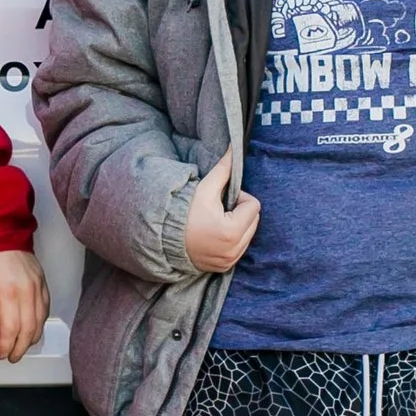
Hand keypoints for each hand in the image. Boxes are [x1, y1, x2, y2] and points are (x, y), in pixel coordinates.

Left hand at [0, 249, 49, 363]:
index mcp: (8, 293)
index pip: (11, 329)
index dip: (5, 345)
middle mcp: (27, 291)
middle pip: (29, 329)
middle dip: (20, 347)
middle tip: (11, 356)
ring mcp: (37, 286)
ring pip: (40, 320)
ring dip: (32, 338)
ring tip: (22, 348)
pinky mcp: (42, 281)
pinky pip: (46, 307)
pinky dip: (41, 322)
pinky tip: (34, 329)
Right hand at [181, 149, 259, 274]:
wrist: (162, 238)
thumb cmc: (183, 212)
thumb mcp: (204, 188)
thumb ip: (224, 170)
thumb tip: (234, 148)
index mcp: (232, 231)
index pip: (254, 206)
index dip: (239, 198)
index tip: (221, 200)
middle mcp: (233, 250)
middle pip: (254, 221)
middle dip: (241, 212)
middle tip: (218, 210)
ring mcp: (229, 261)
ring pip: (248, 235)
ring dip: (238, 226)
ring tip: (215, 222)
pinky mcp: (224, 267)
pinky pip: (239, 249)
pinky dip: (232, 240)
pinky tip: (214, 235)